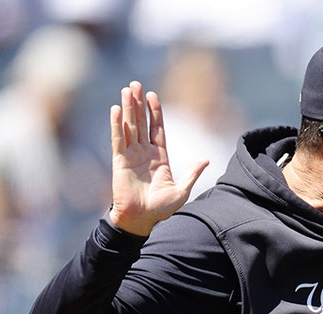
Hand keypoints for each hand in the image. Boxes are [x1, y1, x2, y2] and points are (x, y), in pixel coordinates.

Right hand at [109, 80, 208, 235]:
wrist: (141, 220)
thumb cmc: (160, 209)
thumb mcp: (181, 190)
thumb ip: (192, 173)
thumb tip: (206, 158)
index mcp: (159, 157)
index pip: (157, 129)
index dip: (155, 112)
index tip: (153, 95)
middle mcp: (144, 153)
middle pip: (141, 123)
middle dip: (139, 104)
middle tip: (136, 84)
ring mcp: (131, 156)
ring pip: (129, 126)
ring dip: (128, 108)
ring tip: (127, 90)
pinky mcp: (119, 162)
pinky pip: (118, 140)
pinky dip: (117, 124)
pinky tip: (116, 109)